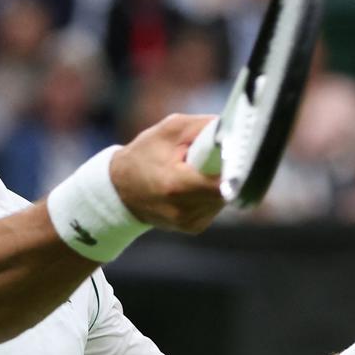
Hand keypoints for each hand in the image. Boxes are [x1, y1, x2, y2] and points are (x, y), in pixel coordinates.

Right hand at [111, 114, 225, 232]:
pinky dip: (210, 192)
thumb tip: (235, 127)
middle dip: (224, 170)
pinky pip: (215, 205)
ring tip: (195, 172)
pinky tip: (193, 185)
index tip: (234, 151)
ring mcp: (190, 223)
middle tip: (208, 158)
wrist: (120, 190)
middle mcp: (185, 210)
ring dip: (217, 181)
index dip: (234, 165)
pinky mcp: (194, 228)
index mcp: (176, 185)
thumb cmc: (143, 155)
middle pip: (228, 187)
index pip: (224, 182)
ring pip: (224, 197)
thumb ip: (203, 126)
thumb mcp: (169, 130)